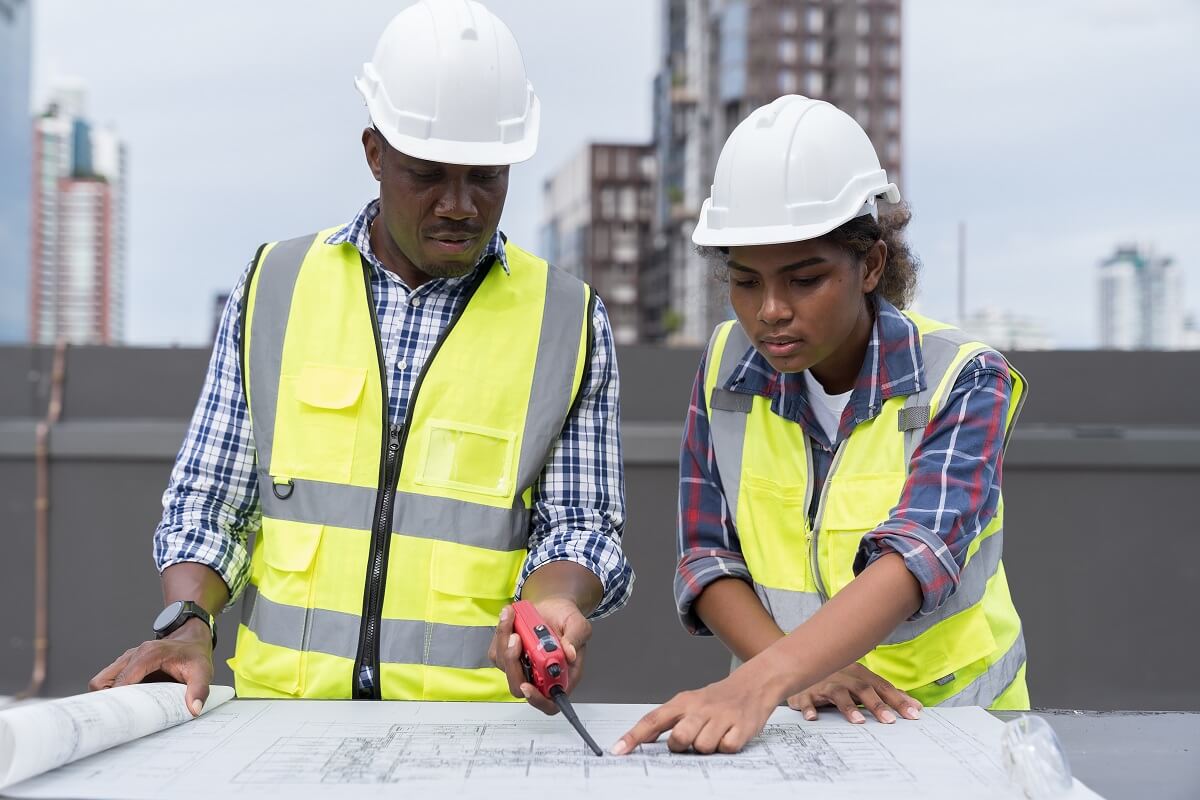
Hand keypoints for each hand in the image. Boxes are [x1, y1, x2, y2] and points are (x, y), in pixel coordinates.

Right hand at [88, 618, 213, 716]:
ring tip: (123, 714)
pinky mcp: (126, 666)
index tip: (122, 720)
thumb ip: (199, 689)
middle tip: (120, 719)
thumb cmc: (195, 656)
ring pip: (101, 681)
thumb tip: (194, 709)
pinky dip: (113, 694)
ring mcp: (127, 660)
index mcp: (148, 655)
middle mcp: (132, 655)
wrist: (192, 641)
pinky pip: (109, 681)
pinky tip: (127, 706)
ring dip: (108, 698)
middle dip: (107, 702)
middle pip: (102, 682)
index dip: (119, 702)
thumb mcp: (202, 671)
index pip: (121, 681)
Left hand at [487, 596, 590, 714]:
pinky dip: (500, 633)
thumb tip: (570, 654)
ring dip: (505, 641)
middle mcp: (540, 674)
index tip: (528, 686)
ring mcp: (522, 665)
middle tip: (517, 639)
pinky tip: (509, 618)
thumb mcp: (578, 624)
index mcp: (561, 675)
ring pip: (505, 666)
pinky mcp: (509, 654)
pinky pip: (497, 651)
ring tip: (512, 619)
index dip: (537, 700)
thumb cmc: (566, 619)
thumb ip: (576, 638)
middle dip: (513, 664)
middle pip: (519, 686)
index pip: (550, 702)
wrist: (553, 605)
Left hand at [611, 669, 776, 755]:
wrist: (753, 685)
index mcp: (683, 702)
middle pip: (679, 738)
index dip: (634, 736)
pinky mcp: (741, 727)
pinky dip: (727, 747)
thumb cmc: (716, 699)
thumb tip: (643, 738)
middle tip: (691, 739)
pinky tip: (729, 734)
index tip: (619, 750)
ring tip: (714, 734)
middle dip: (682, 745)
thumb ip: (667, 720)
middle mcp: (700, 708)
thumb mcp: (689, 703)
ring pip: (703, 746)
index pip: (653, 719)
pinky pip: (726, 748)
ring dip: (707, 747)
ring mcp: (721, 717)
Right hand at [786, 662, 921, 723]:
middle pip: (863, 688)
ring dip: (848, 707)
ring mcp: (823, 682)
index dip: (898, 700)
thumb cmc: (836, 680)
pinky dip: (809, 707)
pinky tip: (813, 718)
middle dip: (877, 704)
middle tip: (891, 721)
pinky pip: (806, 699)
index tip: (914, 714)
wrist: (798, 666)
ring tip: (859, 722)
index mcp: (859, 673)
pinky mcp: (805, 691)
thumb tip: (916, 705)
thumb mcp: (860, 684)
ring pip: (838, 693)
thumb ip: (886, 695)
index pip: (882, 686)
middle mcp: (843, 675)